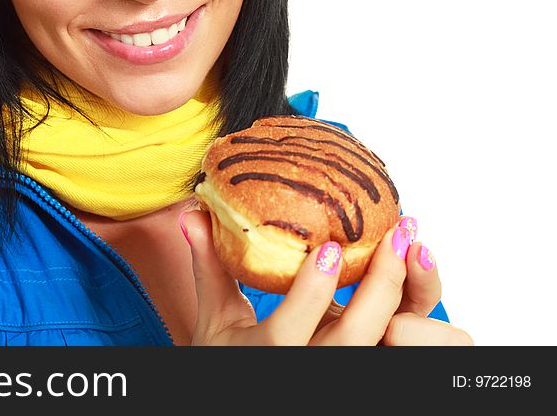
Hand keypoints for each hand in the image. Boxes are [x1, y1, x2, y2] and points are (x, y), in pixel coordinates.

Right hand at [180, 210, 472, 344]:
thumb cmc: (231, 360)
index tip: (327, 249)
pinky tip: (420, 275)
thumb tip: (191, 213)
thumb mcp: (215, 320)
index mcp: (266, 358)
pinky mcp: (366, 367)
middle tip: (396, 235)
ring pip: (391, 347)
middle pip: (355, 339)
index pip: (289, 334)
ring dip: (410, 301)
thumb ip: (209, 266)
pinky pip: (406, 348)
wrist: (247, 399)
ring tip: (418, 253)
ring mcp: (343, 373)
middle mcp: (310, 372)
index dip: (311, 293)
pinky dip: (417, 313)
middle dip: (381, 285)